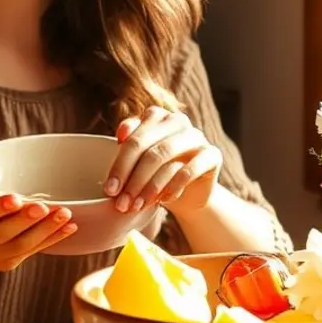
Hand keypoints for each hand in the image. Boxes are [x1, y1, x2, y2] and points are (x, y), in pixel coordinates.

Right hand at [0, 164, 75, 270]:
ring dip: (44, 232)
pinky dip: (52, 240)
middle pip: (0, 235)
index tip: (15, 198)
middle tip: (45, 207)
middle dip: (24, 221)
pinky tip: (70, 227)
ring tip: (64, 214)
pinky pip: (31, 252)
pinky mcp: (6, 263)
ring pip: (20, 246)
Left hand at [104, 106, 221, 215]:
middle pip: (148, 148)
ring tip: (137, 206)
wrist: (188, 193)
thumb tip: (120, 138)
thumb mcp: (138, 162)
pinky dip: (172, 187)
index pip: (133, 138)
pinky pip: (188, 170)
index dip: (119, 165)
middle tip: (120, 201)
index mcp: (156, 116)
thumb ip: (128, 146)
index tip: (109, 190)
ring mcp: (197, 136)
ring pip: (165, 156)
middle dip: (131, 178)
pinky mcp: (212, 154)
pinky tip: (163, 201)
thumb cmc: (157, 173)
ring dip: (149, 186)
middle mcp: (177, 121)